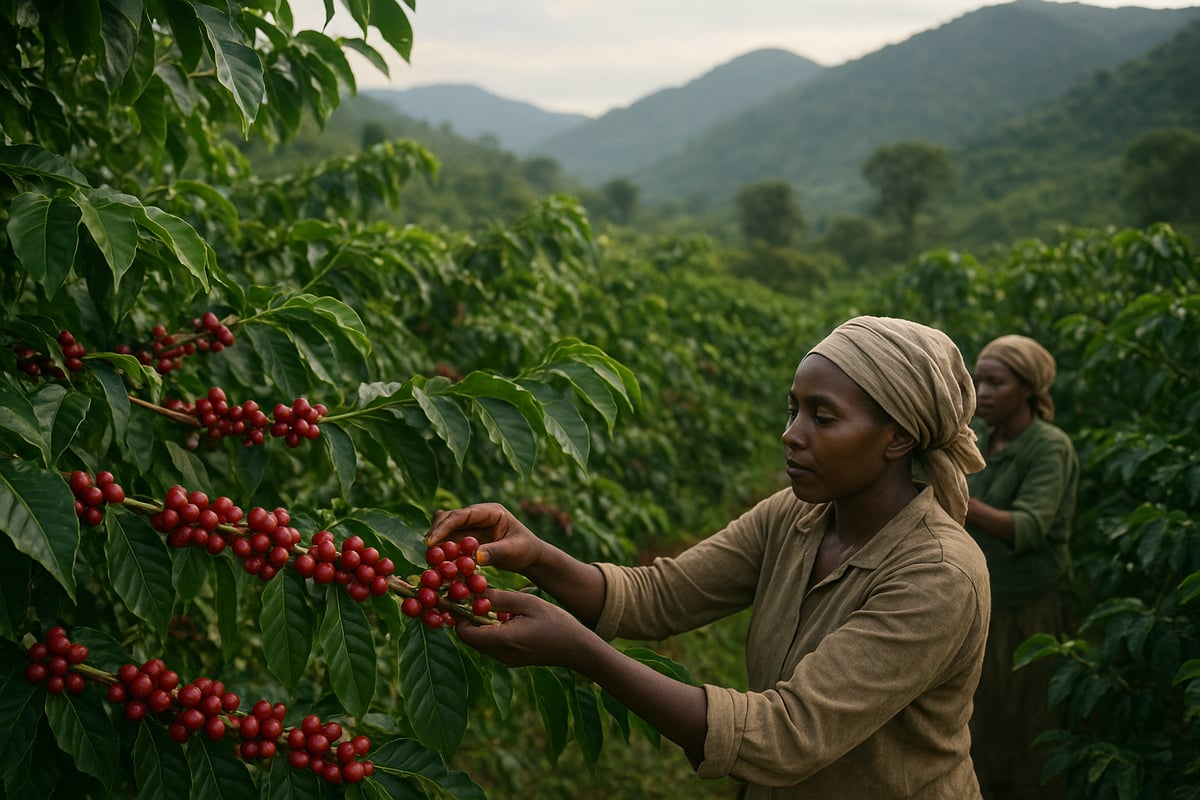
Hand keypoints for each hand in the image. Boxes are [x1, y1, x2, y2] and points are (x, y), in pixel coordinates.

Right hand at [426, 503, 541, 572]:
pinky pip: (450, 544)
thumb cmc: (526, 549)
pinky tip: (440, 566)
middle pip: (448, 518)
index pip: (462, 514)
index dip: (445, 526)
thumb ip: (496, 552)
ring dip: (437, 545)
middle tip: (428, 552)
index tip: (431, 541)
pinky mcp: (466, 541)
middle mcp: (476, 517)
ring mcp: (470, 528)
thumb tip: (476, 556)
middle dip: (436, 533)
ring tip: (432, 561)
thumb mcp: (514, 550)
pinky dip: (443, 553)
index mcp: (489, 512)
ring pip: (446, 531)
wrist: (530, 557)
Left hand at [455, 589, 595, 669]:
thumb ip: (498, 598)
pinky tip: (507, 617)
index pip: (464, 632)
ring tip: (495, 604)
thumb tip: (473, 593)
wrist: (576, 648)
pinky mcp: (512, 660)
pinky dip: (492, 630)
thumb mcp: (526, 602)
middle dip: (469, 617)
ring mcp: (506, 660)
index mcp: (502, 640)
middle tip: (476, 596)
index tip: (464, 597)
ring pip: (480, 641)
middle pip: (470, 637)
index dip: (459, 614)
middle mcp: (500, 654)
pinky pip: (492, 645)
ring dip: (481, 623)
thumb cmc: (555, 621)